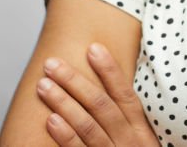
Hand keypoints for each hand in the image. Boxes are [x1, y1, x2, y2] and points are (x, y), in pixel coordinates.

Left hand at [36, 42, 158, 145]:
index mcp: (142, 131)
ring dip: (64, 102)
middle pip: (102, 106)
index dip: (110, 71)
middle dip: (76, 81)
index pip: (125, 94)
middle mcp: (130, 142)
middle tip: (52, 63)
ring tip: (43, 85)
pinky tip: (51, 120)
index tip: (93, 48)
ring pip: (88, 126)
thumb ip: (128, 121)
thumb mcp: (142, 142)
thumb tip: (110, 89)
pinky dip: (65, 136)